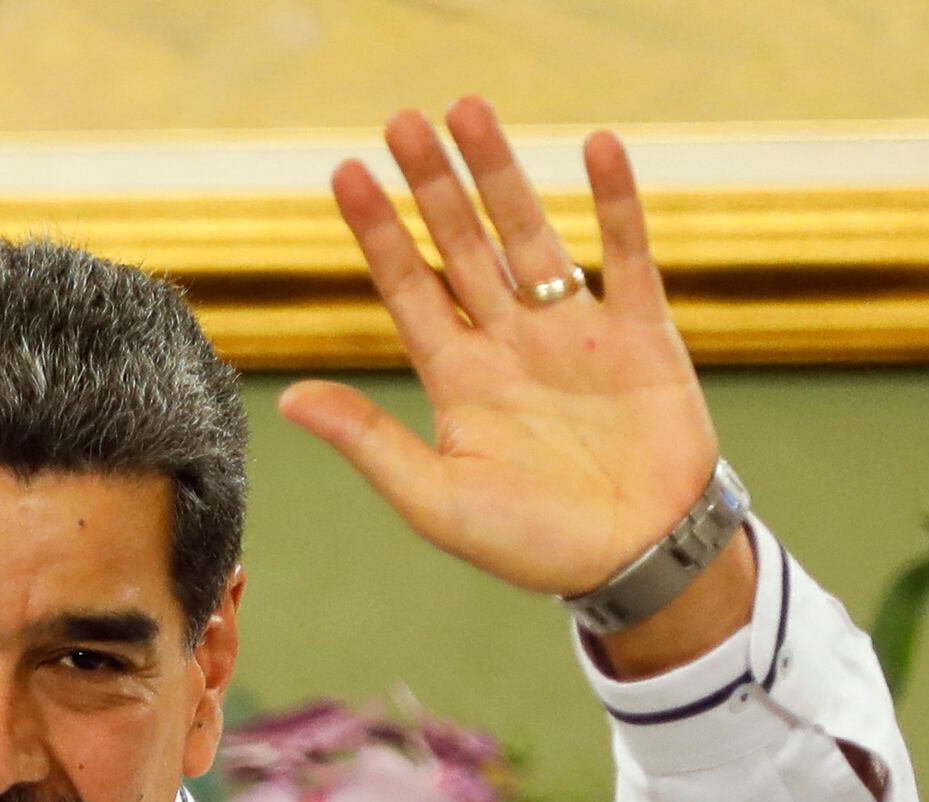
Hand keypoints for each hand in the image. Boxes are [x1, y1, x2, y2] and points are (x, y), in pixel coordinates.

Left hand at [281, 106, 726, 610]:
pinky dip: (615, 203)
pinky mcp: (640, 332)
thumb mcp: (436, 498)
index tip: (346, 174)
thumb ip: (369, 441)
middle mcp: (508, 342)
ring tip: (471, 111)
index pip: (408, 288)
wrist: (634, 562)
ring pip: (529, 234)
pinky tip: (597, 147)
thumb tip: (288, 400)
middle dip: (433, 183)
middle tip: (402, 121)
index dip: (378, 232)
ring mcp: (573, 332)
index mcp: (458, 378)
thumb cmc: (531, 543)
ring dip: (501, 174)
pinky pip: (625, 254)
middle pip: (462, 245)